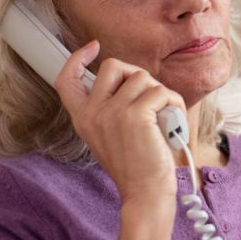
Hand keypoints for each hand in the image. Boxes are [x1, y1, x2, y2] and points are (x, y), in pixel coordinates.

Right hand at [55, 40, 186, 205]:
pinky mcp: (136, 115)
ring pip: (143, 78)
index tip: (92, 47)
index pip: (66, 80)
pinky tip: (174, 121)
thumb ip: (111, 108)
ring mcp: (112, 113)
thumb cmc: (137, 165)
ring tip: (165, 116)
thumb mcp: (111, 135)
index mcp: (83, 118)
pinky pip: (162, 92)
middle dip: (137, 76)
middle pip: (113, 66)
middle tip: (149, 98)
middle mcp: (93, 113)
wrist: (145, 193)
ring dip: (161, 93)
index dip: (76, 59)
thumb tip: (132, 80)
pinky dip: (174, 103)